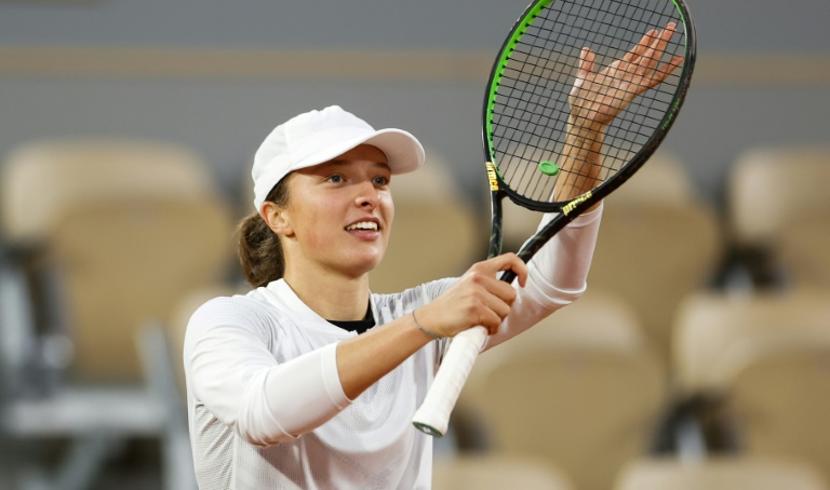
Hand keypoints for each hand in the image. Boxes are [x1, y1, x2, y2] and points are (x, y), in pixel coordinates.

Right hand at [415, 253, 527, 337]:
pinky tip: (480, 326)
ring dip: (497, 320)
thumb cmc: (452, 304)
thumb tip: (512, 289)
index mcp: (479, 269)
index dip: (522, 270)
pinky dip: (491, 328)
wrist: (432, 317)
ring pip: (505, 310)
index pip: (510, 259)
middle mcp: (478, 278)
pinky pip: (496, 322)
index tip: (523, 282)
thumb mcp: (469, 284)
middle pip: (511, 294)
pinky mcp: (475, 309)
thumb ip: (488, 282)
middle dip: (503, 307)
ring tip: (482, 319)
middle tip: (489, 311)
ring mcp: (476, 293)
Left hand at [568, 22, 683, 127]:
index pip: (634, 53)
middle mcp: (626, 75)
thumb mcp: (583, 78)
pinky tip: (677, 60)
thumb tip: (586, 50)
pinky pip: (653, 79)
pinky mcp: (634, 90)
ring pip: (651, 61)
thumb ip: (587, 64)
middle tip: (670, 26)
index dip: (644, 43)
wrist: (582, 117)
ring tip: (671, 32)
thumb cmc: (582, 101)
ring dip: (661, 46)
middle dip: (658, 41)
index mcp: (616, 70)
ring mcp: (631, 82)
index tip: (653, 32)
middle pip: (646, 54)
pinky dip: (666, 69)